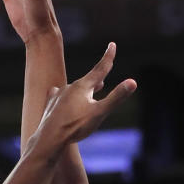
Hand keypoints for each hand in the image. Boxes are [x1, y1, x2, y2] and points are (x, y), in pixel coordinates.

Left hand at [24, 43, 135, 163]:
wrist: (49, 139)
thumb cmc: (75, 126)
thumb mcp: (99, 113)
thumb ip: (116, 97)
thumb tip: (133, 82)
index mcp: (83, 86)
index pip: (100, 69)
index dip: (108, 57)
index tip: (112, 44)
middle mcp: (70, 87)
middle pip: (88, 80)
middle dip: (98, 76)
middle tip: (106, 66)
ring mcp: (59, 96)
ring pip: (75, 89)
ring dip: (85, 87)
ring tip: (92, 88)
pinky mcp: (51, 105)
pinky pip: (60, 97)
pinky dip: (66, 96)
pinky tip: (60, 94)